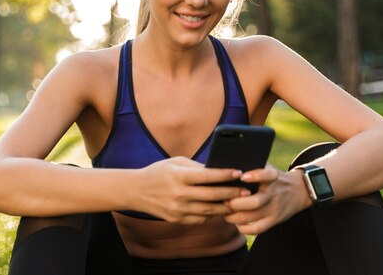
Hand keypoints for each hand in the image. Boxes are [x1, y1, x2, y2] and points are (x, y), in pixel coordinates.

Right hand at [133, 156, 249, 224]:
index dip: (225, 175)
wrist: (136, 191)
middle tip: (247, 191)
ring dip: (226, 206)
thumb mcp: (175, 162)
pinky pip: (201, 218)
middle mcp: (179, 194)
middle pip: (212, 195)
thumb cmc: (158, 172)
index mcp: (178, 176)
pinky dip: (212, 214)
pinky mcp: (177, 219)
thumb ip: (196, 166)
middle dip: (232, 193)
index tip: (239, 173)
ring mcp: (178, 209)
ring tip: (238, 201)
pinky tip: (220, 208)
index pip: (207, 176)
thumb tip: (219, 170)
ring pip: (209, 210)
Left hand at [223, 165, 312, 234]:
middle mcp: (273, 193)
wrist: (300, 191)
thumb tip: (228, 166)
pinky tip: (236, 223)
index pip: (266, 175)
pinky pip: (257, 229)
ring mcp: (274, 208)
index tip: (242, 176)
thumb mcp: (268, 167)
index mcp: (272, 176)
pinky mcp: (274, 220)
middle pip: (254, 202)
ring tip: (225, 212)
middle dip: (234, 203)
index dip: (255, 176)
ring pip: (251, 217)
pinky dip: (243, 228)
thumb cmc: (275, 178)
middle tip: (224, 201)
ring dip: (233, 216)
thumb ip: (252, 165)